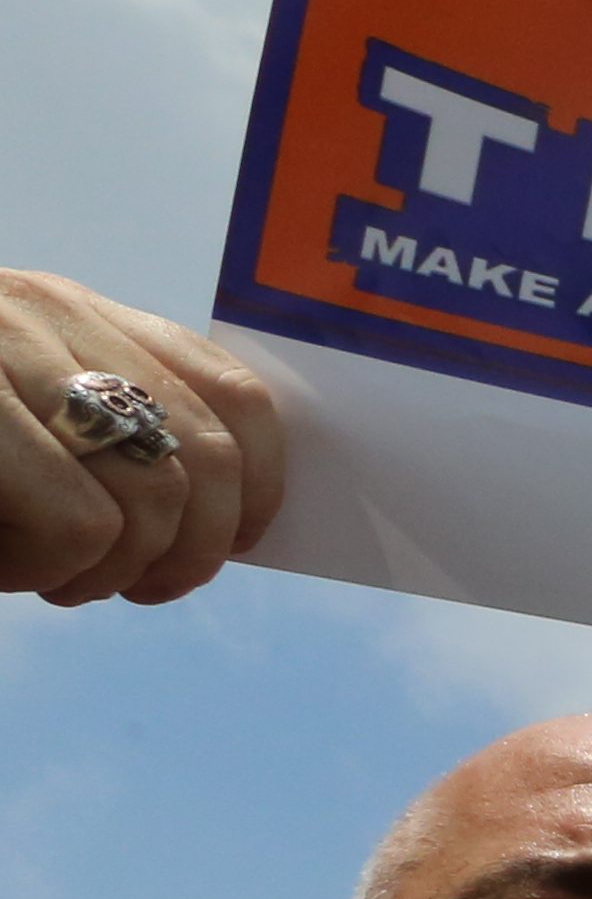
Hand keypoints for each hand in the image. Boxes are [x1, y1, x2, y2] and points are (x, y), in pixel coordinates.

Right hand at [0, 272, 284, 604]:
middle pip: (209, 457)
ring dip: (111, 571)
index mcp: (77, 313)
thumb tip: (224, 524)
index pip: (232, 390)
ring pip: (155, 498)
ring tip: (51, 576)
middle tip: (135, 585)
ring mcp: (5, 349)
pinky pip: (81, 522)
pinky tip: (6, 567)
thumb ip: (113, 438)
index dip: (259, 490)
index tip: (232, 545)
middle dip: (191, 553)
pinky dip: (53, 572)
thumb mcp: (27, 419)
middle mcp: (47, 314)